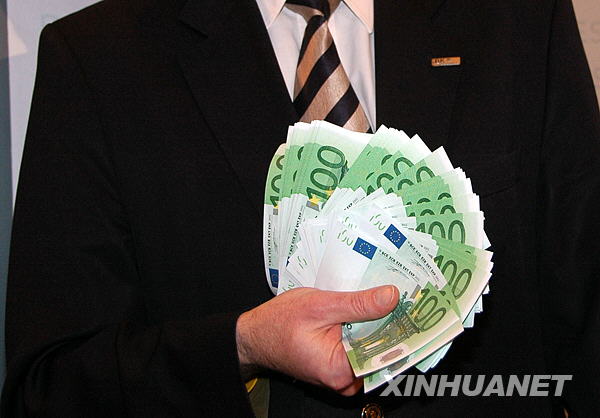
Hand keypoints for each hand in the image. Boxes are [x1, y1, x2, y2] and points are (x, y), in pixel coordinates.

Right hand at [236, 285, 398, 395]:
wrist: (256, 334)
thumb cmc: (279, 322)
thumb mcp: (319, 305)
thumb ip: (357, 304)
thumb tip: (392, 297)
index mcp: (340, 370)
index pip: (385, 351)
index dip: (403, 326)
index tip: (419, 306)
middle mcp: (345, 379)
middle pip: (382, 350)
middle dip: (393, 322)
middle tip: (409, 294)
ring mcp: (344, 375)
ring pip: (373, 347)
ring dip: (381, 324)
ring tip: (392, 296)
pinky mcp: (341, 365)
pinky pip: (362, 347)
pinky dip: (367, 328)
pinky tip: (372, 308)